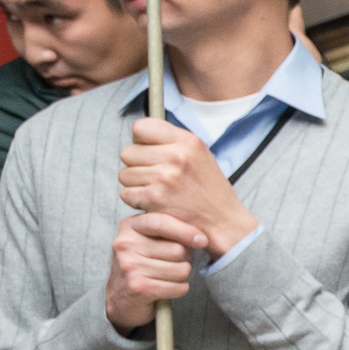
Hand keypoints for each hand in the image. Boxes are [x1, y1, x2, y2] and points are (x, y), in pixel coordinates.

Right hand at [105, 212, 204, 332]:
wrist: (121, 297)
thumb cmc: (143, 264)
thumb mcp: (148, 239)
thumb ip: (167, 229)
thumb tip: (201, 235)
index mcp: (129, 227)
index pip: (160, 222)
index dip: (185, 231)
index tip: (203, 240)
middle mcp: (125, 244)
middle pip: (178, 249)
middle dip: (185, 259)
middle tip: (173, 264)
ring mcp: (130, 266)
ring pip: (182, 269)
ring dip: (182, 276)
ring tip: (167, 276)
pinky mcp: (138, 287)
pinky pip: (179, 287)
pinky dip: (180, 289)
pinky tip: (168, 288)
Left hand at [118, 117, 257, 259]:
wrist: (223, 222)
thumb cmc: (209, 190)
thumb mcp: (200, 155)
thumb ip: (172, 142)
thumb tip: (139, 136)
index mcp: (188, 141)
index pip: (141, 127)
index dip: (141, 142)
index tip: (151, 153)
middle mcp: (176, 156)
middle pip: (128, 152)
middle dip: (137, 166)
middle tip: (156, 177)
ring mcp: (165, 177)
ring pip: (124, 174)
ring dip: (136, 185)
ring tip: (157, 191)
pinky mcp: (155, 197)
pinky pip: (126, 194)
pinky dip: (136, 201)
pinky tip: (154, 203)